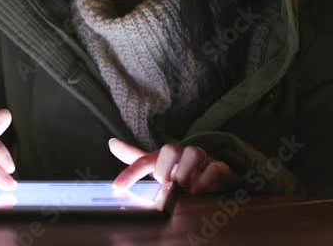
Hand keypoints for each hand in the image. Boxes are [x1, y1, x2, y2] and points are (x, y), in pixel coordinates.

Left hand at [108, 138, 236, 193]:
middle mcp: (182, 153)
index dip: (130, 173)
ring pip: (194, 152)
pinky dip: (207, 177)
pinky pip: (216, 167)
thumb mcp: (157, 165)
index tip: (117, 187)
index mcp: (165, 155)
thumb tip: (112, 143)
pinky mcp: (220, 167)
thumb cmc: (180, 168)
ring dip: (185, 172)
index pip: (143, 160)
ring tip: (184, 187)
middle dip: (165, 167)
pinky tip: (198, 190)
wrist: (211, 170)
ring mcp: (202, 159)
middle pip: (170, 149)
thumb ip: (136, 159)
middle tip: (166, 182)